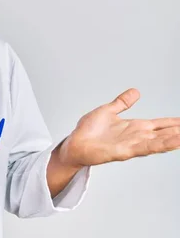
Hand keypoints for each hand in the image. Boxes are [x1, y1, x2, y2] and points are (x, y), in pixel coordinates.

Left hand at [59, 88, 179, 168]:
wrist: (75, 144)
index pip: (160, 124)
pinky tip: (176, 141)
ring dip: (176, 138)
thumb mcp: (108, 111)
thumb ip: (122, 103)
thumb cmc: (88, 131)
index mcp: (134, 127)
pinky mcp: (125, 151)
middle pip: (165, 133)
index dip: (174, 122)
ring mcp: (132, 144)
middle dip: (179, 131)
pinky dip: (162, 145)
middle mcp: (137, 136)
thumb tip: (135, 92)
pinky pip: (146, 147)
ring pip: (160, 141)